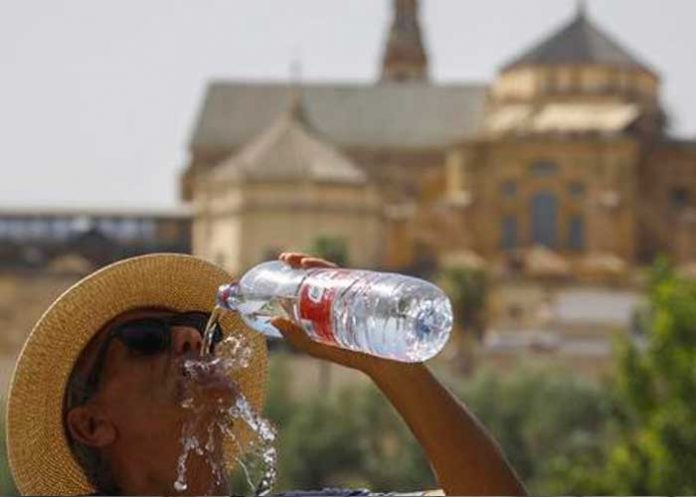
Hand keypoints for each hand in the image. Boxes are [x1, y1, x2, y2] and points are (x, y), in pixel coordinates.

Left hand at [272, 252, 395, 374]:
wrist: (383, 361)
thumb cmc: (351, 354)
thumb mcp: (317, 346)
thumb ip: (296, 336)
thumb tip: (272, 320)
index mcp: (330, 300)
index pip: (313, 278)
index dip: (299, 266)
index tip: (284, 259)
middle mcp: (343, 292)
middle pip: (323, 270)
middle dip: (305, 261)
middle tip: (287, 258)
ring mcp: (356, 292)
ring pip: (337, 271)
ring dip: (318, 264)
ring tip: (302, 264)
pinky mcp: (370, 295)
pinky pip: (357, 280)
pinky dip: (343, 273)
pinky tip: (329, 272)